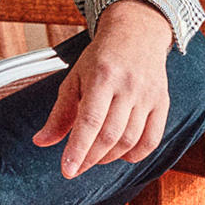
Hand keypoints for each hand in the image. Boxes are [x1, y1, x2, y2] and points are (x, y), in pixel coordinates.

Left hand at [34, 0, 172, 177]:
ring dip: (109, 157)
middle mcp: (128, 86)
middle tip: (76, 166)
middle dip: (90, 158)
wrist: (136, 35)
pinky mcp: (162, 103)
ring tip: (93, 157)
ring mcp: (148, 96)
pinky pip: (152, 139)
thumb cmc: (101, 59)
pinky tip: (120, 155)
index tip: (67, 170)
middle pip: (110, 135)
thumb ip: (59, 113)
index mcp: (102, 77)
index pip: (89, 121)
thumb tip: (41, 141)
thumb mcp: (74, 79)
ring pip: (130, 140)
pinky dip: (135, 155)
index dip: (78, 149)